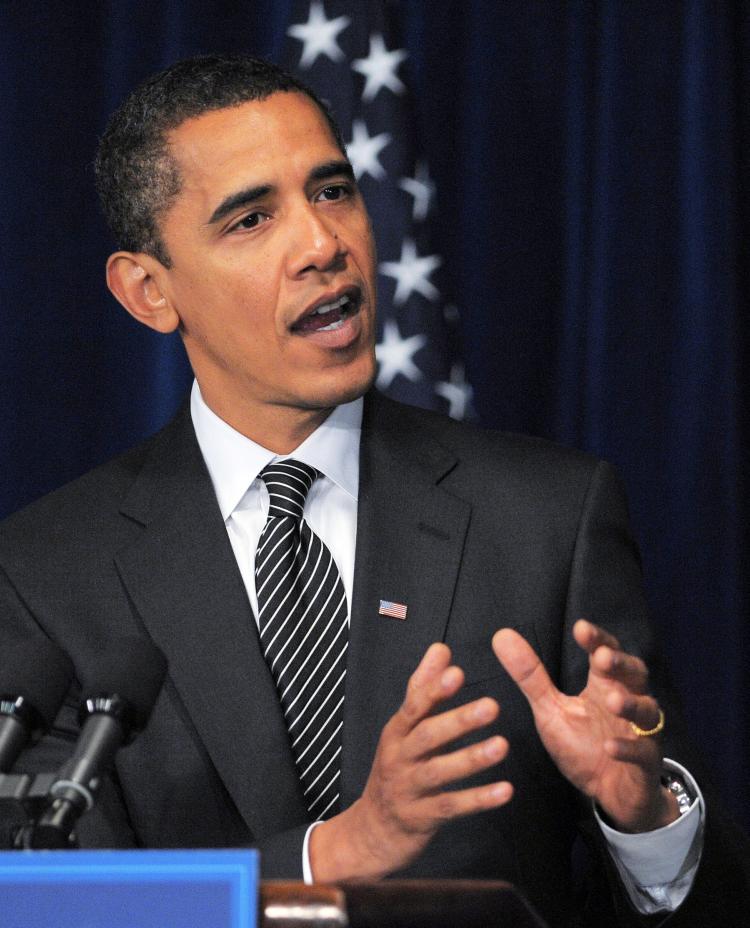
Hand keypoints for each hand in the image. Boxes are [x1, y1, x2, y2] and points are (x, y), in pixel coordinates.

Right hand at [309, 642, 511, 879]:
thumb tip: (440, 649)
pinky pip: (452, 807)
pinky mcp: (422, 818)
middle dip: (459, 721)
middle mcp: (399, 757)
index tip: (457, 673)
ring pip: (439, 772)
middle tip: (492, 706)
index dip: (435, 690)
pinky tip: (504, 791)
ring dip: (471, 759)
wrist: (374, 828)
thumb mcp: (403, 728)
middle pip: (427, 736)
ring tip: (501, 746)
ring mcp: (409, 789)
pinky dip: (478, 800)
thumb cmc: (396, 768)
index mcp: (397, 732)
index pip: (414, 706)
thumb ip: (424, 687)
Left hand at [492, 619, 677, 832]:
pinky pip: (643, 753)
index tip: (581, 628)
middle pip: (635, 673)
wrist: (611, 794)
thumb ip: (530, 676)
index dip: (597, 639)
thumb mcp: (550, 710)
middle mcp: (627, 701)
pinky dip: (628, 748)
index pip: (605, 652)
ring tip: (611, 700)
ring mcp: (640, 732)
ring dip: (630, 704)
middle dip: (621, 663)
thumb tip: (501, 635)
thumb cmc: (584, 745)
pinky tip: (610, 747)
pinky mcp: (645, 763)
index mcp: (603, 684)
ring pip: (646, 710)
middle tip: (602, 656)